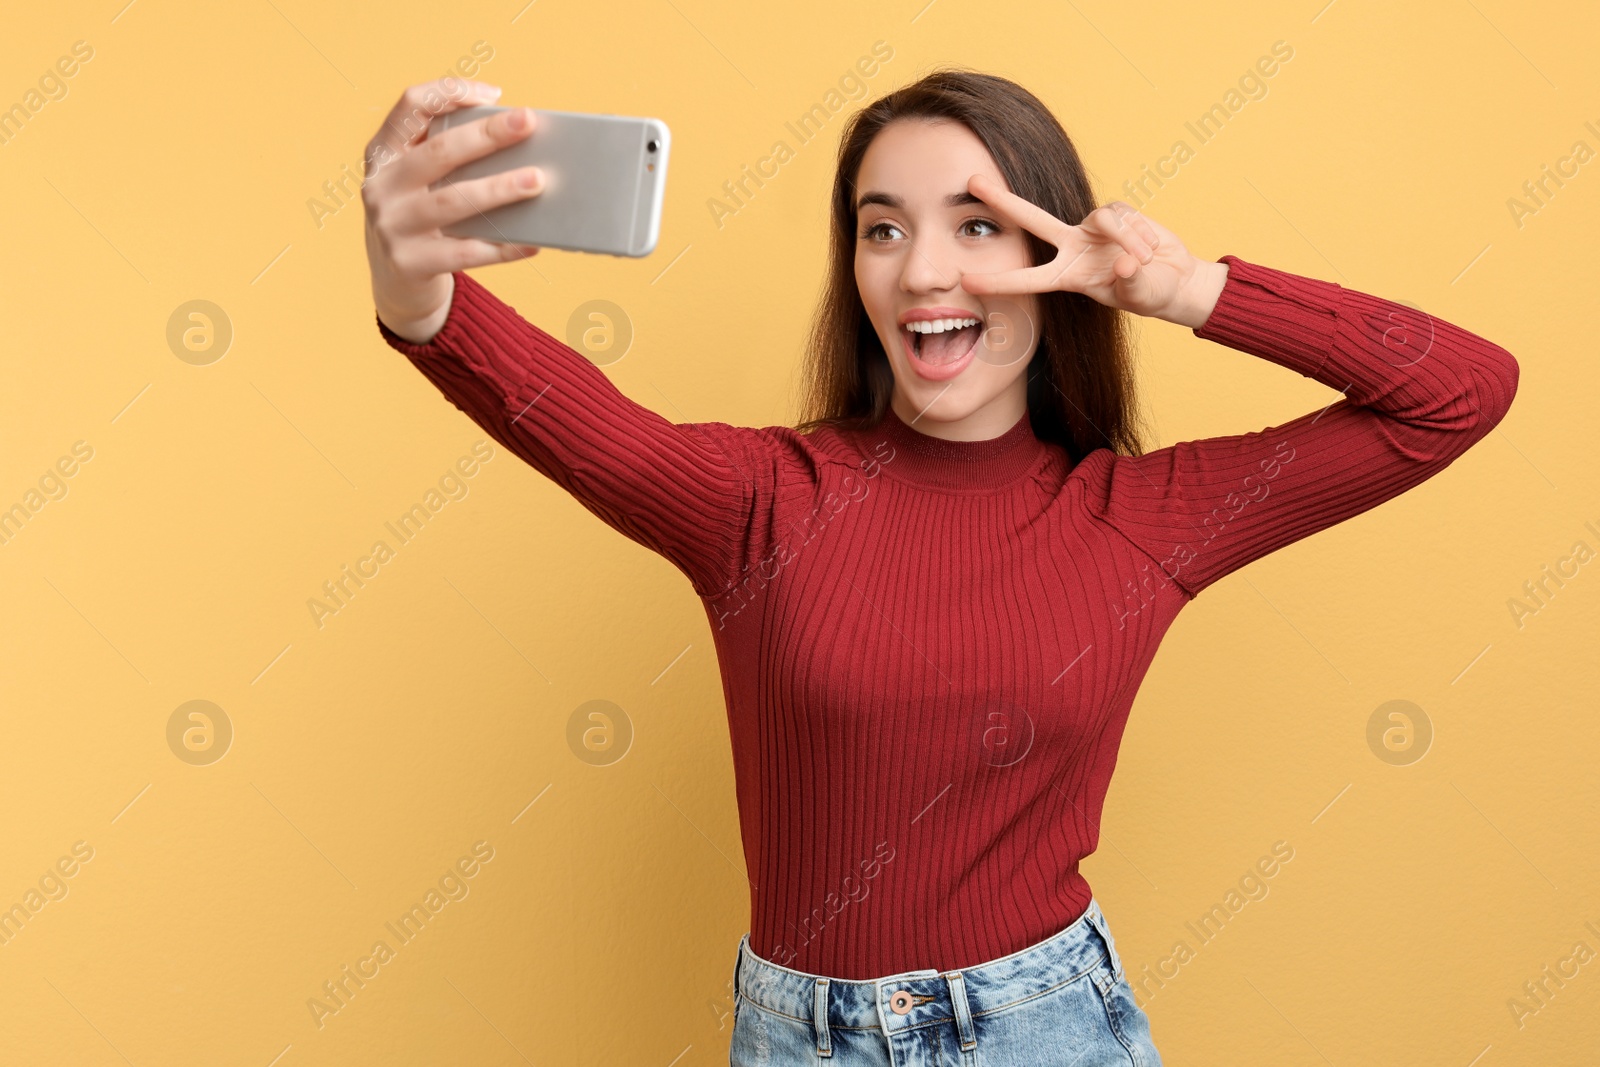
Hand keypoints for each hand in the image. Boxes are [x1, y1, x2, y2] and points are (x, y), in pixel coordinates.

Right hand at [363, 79, 545, 343]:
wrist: (396, 280)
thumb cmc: (422, 216)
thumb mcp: (418, 180)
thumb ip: (449, 157)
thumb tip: (518, 142)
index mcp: (383, 153)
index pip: (411, 105)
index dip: (451, 92)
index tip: (495, 94)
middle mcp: (381, 186)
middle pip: (438, 152)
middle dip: (486, 135)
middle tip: (528, 123)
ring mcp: (392, 226)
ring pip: (452, 201)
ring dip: (498, 189)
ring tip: (537, 180)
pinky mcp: (410, 263)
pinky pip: (464, 253)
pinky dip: (501, 247)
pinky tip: (530, 241)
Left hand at [959, 173, 1226, 327]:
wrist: (1174, 280)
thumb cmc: (1150, 293)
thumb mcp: (1141, 295)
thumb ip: (1133, 281)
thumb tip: (1125, 263)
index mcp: (1068, 276)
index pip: (1027, 278)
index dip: (998, 281)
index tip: (965, 282)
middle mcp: (1073, 248)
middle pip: (1032, 220)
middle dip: (1003, 201)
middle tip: (971, 181)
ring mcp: (1092, 228)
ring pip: (1104, 220)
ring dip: (1131, 241)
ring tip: (1146, 260)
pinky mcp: (1116, 213)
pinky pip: (1124, 215)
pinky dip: (1141, 234)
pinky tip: (1150, 247)